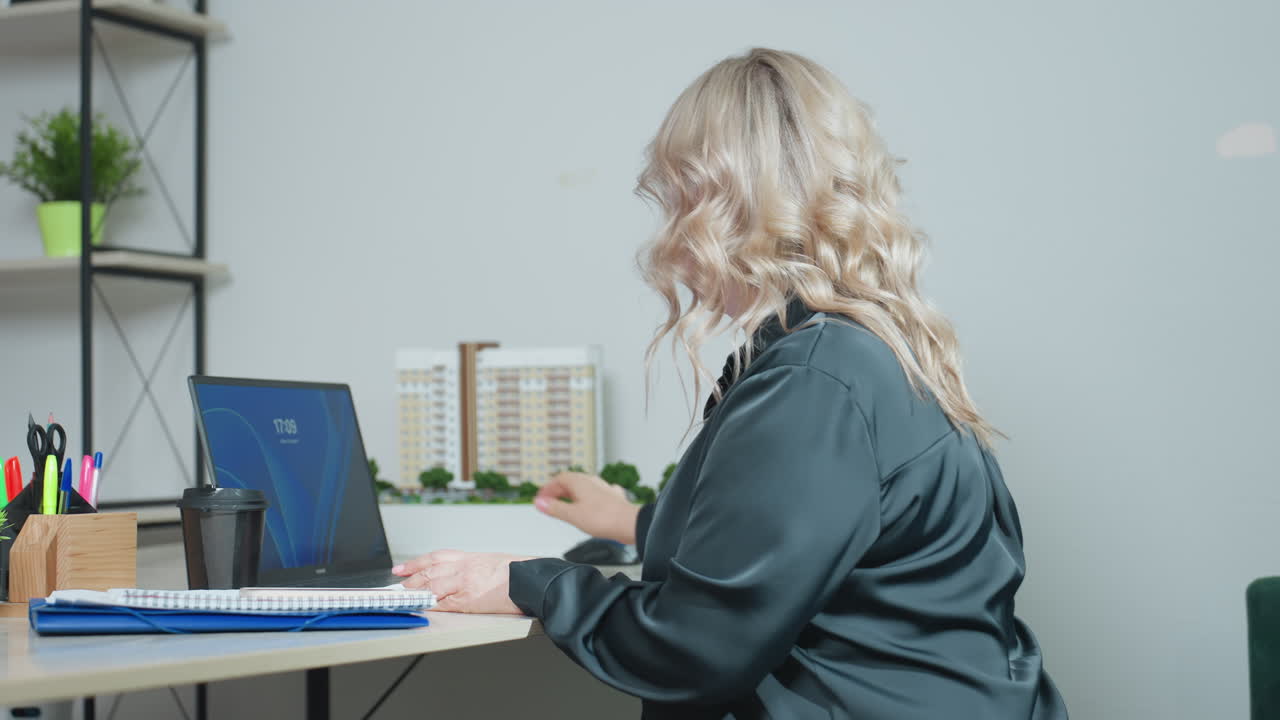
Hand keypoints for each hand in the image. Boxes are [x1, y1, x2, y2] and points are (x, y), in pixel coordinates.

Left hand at [393, 550, 533, 613]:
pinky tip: (421, 606)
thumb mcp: (497, 562)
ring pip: (432, 585)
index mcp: (472, 557)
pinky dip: (429, 604)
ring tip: (404, 597)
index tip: (403, 567)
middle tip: (398, 584)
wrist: (533, 580)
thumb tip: (467, 576)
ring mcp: (465, 583)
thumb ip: (478, 568)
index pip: (437, 557)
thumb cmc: (522, 572)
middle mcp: (465, 567)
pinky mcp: (468, 600)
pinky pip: (442, 603)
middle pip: (429, 571)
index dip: (417, 562)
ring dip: (415, 591)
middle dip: (411, 578)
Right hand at [535, 472, 640, 543]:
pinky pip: (597, 494)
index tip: (541, 498)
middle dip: (559, 491)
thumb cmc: (604, 519)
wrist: (629, 524)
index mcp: (580, 482)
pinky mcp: (613, 498)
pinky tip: (591, 504)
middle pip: (571, 481)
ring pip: (585, 487)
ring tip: (567, 504)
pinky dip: (589, 499)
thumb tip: (539, 502)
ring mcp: (604, 489)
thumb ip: (555, 508)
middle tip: (551, 502)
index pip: (559, 479)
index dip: (548, 488)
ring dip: (573, 494)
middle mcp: (592, 482)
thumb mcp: (572, 515)